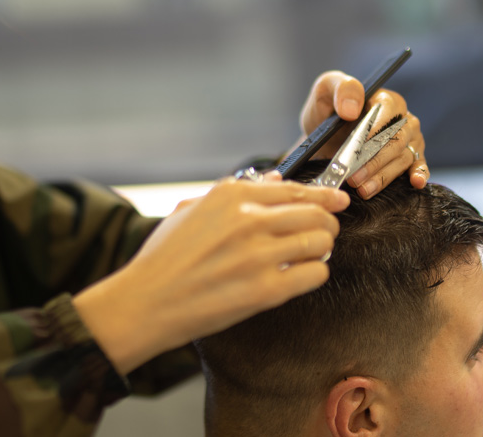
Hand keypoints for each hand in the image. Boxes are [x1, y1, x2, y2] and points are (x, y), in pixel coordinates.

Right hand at [73, 176, 346, 374]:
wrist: (145, 303)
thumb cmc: (165, 258)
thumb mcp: (192, 209)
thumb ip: (236, 191)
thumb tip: (275, 178)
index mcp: (231, 195)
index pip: (295, 189)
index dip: (324, 195)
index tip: (338, 199)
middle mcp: (249, 220)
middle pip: (316, 213)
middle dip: (327, 222)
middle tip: (326, 230)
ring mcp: (259, 256)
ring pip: (321, 241)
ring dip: (322, 248)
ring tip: (310, 254)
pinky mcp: (265, 291)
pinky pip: (314, 274)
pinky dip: (314, 274)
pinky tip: (301, 275)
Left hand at [298, 70, 426, 198]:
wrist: (325, 136)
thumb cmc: (328, 110)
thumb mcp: (326, 89)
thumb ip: (341, 89)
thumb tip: (351, 110)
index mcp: (386, 99)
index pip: (389, 110)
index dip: (376, 129)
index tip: (359, 146)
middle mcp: (403, 118)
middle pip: (397, 139)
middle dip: (375, 160)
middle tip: (354, 176)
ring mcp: (409, 139)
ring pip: (403, 157)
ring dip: (383, 176)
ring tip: (363, 189)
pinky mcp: (410, 157)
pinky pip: (419, 165)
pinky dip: (419, 174)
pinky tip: (415, 183)